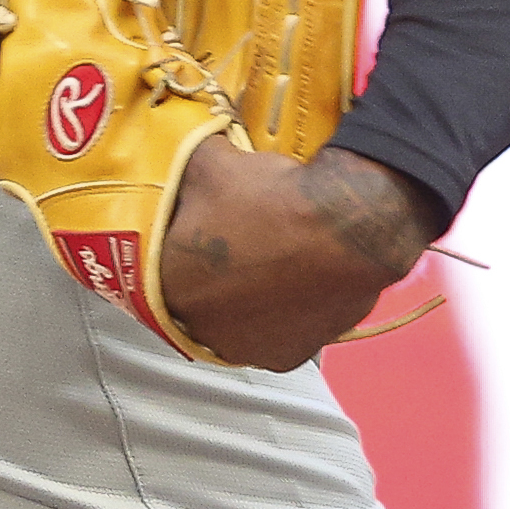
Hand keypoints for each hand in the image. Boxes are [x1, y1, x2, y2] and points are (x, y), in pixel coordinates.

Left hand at [159, 145, 442, 372]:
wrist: (348, 227)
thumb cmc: (273, 199)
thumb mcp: (211, 162)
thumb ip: (183, 163)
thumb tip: (175, 151)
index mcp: (169, 285)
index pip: (160, 265)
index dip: (181, 243)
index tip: (200, 227)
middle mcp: (200, 328)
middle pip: (198, 297)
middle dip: (211, 274)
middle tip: (236, 244)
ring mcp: (243, 347)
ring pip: (234, 321)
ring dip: (243, 299)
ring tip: (265, 263)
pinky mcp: (285, 357)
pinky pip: (273, 335)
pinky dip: (278, 316)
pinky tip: (289, 287)